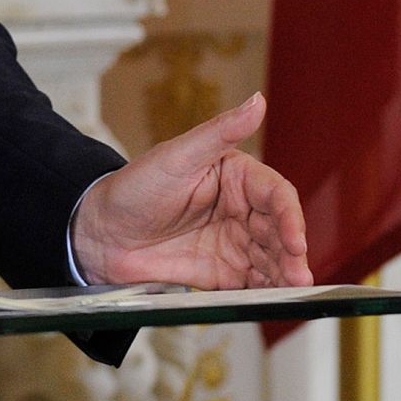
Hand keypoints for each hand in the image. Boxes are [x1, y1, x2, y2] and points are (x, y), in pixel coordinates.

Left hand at [71, 93, 311, 289]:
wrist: (101, 235)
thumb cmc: (134, 187)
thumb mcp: (177, 156)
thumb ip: (220, 132)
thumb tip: (257, 101)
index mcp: (234, 175)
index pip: (275, 195)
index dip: (290, 217)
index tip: (295, 240)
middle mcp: (240, 208)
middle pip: (280, 231)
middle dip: (293, 253)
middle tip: (298, 275)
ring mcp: (234, 241)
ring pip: (273, 258)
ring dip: (286, 274)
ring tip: (291, 290)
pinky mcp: (225, 271)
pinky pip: (256, 282)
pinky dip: (270, 292)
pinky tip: (275, 299)